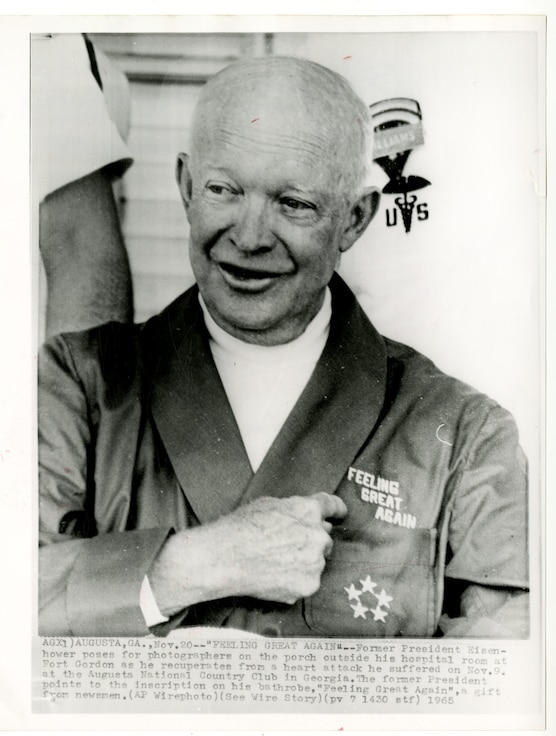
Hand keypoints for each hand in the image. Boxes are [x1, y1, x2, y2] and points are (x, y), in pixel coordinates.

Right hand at [217, 492, 346, 603]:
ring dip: (304, 562)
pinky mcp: (309, 585)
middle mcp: (318, 536)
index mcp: (308, 510)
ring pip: (316, 561)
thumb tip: (304, 518)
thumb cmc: (240, 528)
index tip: (340, 514)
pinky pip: (308, 581)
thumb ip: (293, 509)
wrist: (225, 558)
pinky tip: (276, 576)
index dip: (337, 510)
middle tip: (288, 546)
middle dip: (311, 541)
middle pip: (325, 538)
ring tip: (276, 563)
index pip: (332, 506)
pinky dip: (296, 580)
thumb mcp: (268, 505)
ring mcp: (315, 562)